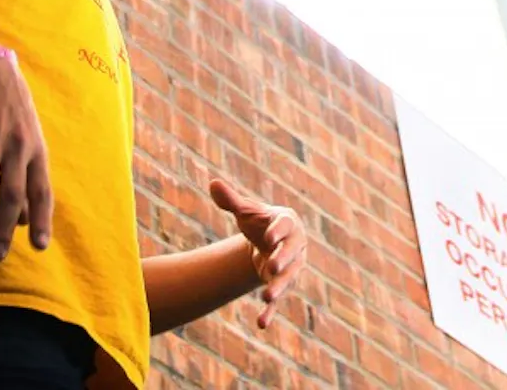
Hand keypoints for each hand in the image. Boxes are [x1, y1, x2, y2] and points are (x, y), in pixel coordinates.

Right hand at [0, 53, 53, 261]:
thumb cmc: (11, 111)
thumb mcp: (27, 141)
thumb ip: (26, 178)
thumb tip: (24, 221)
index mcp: (35, 150)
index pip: (41, 189)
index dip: (41, 218)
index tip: (38, 247)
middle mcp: (18, 142)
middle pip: (13, 190)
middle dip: (3, 226)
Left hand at [210, 178, 306, 328]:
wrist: (269, 242)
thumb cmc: (260, 223)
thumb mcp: (246, 211)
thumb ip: (231, 200)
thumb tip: (212, 183)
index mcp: (287, 223)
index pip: (285, 226)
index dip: (278, 231)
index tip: (269, 237)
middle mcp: (294, 246)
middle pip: (291, 253)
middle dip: (283, 259)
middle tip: (273, 266)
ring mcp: (290, 267)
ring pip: (288, 278)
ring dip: (279, 288)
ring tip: (266, 298)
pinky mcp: (282, 284)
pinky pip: (279, 300)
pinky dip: (271, 312)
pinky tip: (261, 324)